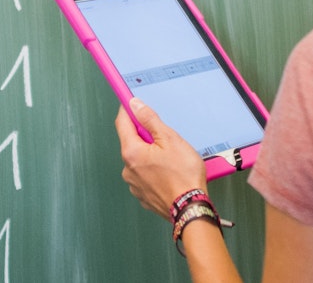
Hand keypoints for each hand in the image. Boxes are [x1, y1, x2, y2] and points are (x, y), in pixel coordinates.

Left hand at [115, 99, 207, 218]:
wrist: (190, 208)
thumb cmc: (184, 176)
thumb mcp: (170, 139)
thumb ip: (150, 120)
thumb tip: (136, 106)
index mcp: (132, 152)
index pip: (122, 123)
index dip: (127, 110)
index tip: (131, 103)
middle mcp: (128, 169)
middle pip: (133, 142)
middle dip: (147, 137)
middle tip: (166, 139)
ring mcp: (134, 184)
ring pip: (140, 160)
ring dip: (151, 156)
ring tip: (172, 161)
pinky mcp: (143, 195)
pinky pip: (145, 176)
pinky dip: (155, 171)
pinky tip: (170, 173)